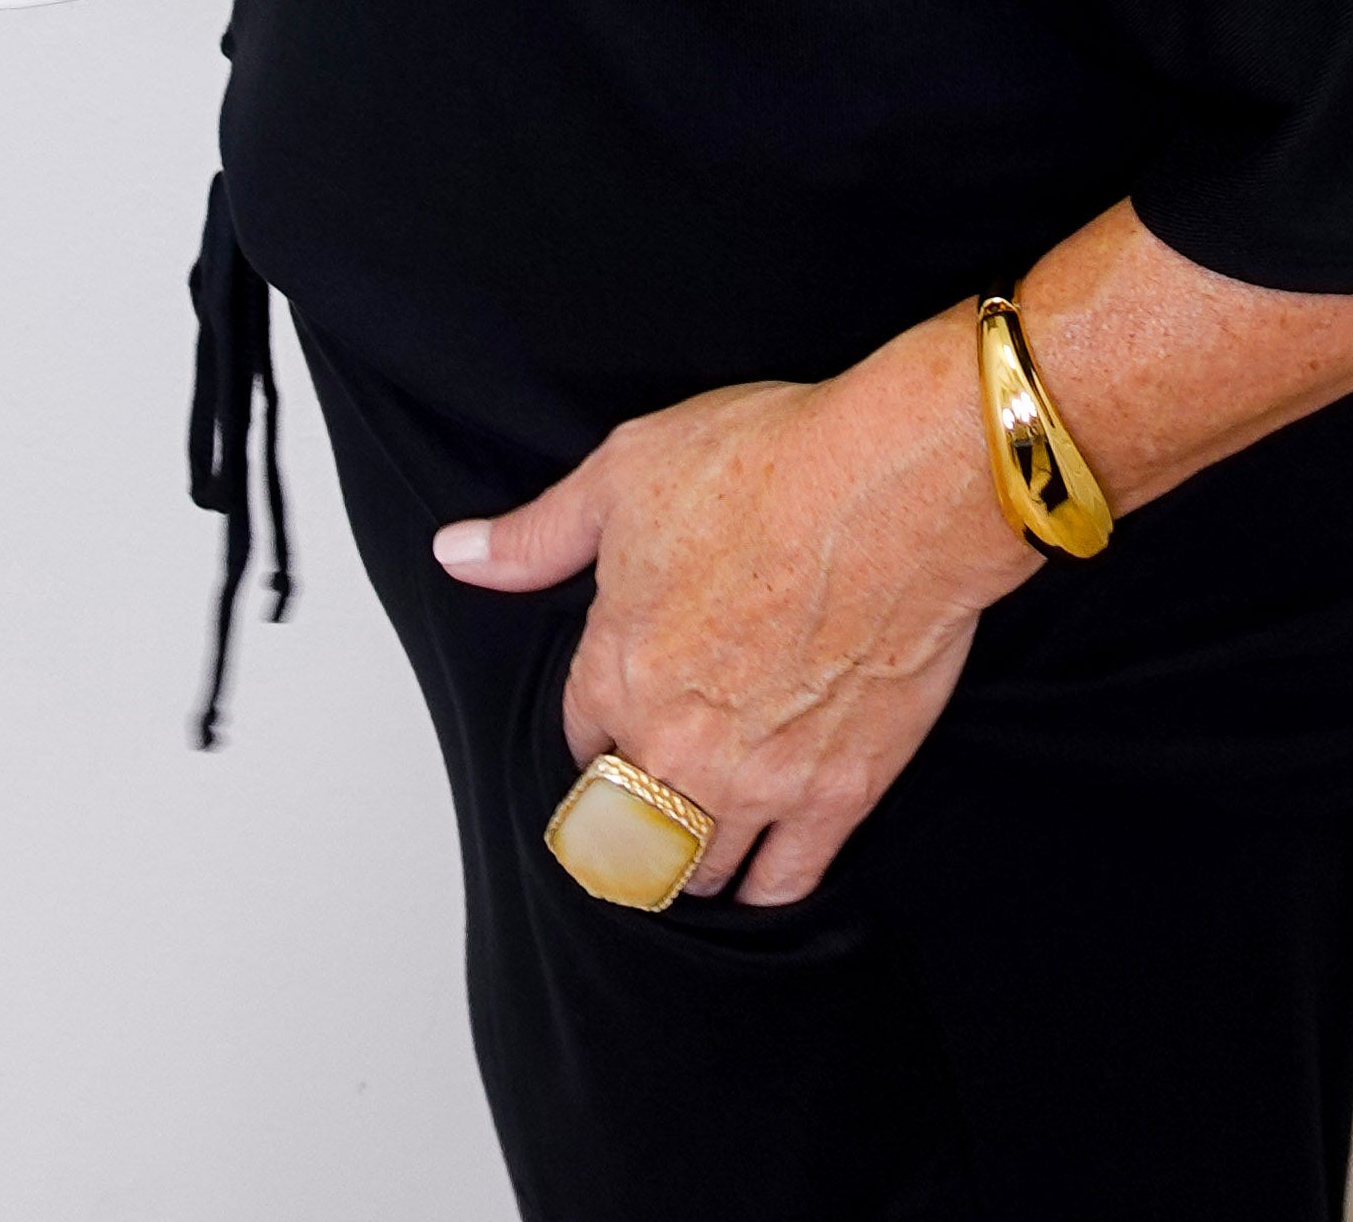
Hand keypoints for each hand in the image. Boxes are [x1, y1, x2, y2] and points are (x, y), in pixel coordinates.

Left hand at [433, 309, 1039, 905]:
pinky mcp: (836, 792)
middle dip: (632, 816)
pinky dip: (763, 887)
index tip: (617, 725)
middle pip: (627, 827)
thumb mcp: (627, 472)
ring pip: (696, 866)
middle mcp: (676, 741)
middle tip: (652, 800)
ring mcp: (757, 778)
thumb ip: (537, 533)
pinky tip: (761, 871)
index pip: (580, 741)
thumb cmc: (772, 465)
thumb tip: (458, 552)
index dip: (598, 731)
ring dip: (690, 857)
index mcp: (617, 669)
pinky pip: (784, 882)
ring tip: (700, 839)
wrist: (895, 489)